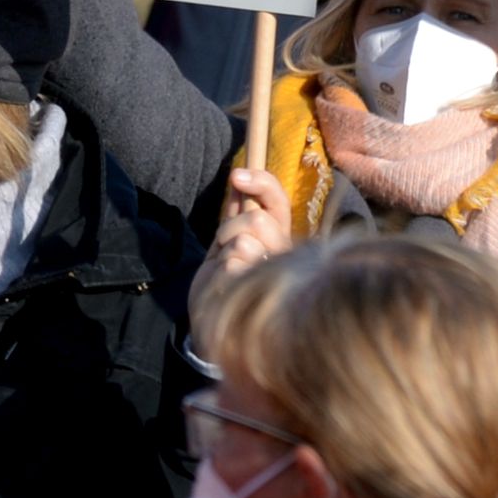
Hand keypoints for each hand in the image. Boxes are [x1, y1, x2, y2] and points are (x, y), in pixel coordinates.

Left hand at [188, 167, 294, 343]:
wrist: (212, 321)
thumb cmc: (224, 282)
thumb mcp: (228, 242)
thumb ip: (236, 213)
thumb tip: (239, 176)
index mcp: (278, 239)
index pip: (278, 203)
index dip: (262, 182)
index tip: (236, 175)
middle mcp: (285, 256)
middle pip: (259, 220)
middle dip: (230, 228)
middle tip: (223, 248)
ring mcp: (277, 274)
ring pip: (245, 241)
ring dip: (224, 251)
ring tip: (226, 272)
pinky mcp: (262, 293)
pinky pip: (234, 264)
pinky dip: (221, 272)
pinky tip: (226, 288)